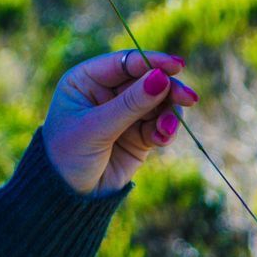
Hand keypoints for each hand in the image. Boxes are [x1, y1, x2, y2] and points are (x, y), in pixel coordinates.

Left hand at [41, 49, 198, 195]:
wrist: (67, 194)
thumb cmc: (68, 154)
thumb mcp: (95, 127)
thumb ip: (129, 104)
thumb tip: (161, 78)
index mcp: (86, 79)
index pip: (124, 63)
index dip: (151, 61)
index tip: (177, 66)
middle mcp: (106, 92)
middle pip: (147, 79)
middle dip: (168, 88)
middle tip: (189, 97)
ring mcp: (124, 113)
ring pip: (159, 102)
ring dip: (168, 113)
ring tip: (166, 129)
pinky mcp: (139, 135)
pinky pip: (160, 125)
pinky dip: (165, 130)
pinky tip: (161, 138)